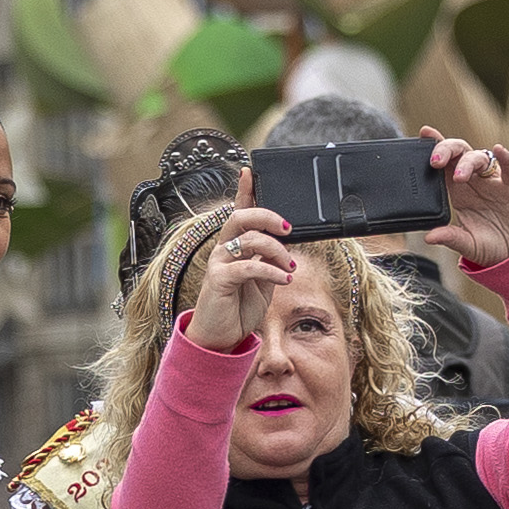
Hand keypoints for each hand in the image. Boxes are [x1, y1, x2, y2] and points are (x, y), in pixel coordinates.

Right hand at [186, 174, 295, 353]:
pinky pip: (248, 266)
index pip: (239, 210)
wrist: (221, 338)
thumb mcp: (262, 278)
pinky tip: (285, 278)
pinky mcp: (218, 279)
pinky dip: (271, 270)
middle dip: (268, 216)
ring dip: (277, 251)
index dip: (244, 190)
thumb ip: (269, 258)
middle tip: (288, 229)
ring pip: (249, 239)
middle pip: (242, 216)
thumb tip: (285, 241)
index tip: (250, 170)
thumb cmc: (240, 307)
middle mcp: (223, 249)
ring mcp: (218, 262)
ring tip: (290, 267)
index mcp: (234, 245)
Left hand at [421, 132, 508, 268]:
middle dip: (446, 150)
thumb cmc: (491, 244)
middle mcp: (475, 180)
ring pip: (480, 157)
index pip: (444, 163)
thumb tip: (429, 237)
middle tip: (436, 161)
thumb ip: (450, 238)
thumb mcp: (467, 244)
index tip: (423, 134)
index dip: (434, 147)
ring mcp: (494, 180)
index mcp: (458, 191)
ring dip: (468, 162)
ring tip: (459, 177)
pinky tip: (499, 150)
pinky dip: (505, 157)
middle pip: (459, 153)